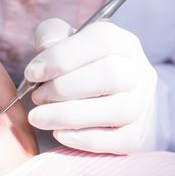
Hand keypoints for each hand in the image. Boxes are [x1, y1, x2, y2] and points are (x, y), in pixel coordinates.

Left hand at [24, 18, 157, 153]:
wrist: (99, 101)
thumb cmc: (74, 68)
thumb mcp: (61, 43)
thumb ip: (51, 36)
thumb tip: (47, 48)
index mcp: (122, 42)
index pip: (101, 40)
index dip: (62, 57)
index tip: (32, 73)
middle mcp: (139, 71)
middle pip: (110, 74)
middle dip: (63, 88)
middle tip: (36, 97)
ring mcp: (142, 104)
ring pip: (117, 110)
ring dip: (68, 115)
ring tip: (38, 118)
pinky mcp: (137, 134)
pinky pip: (117, 140)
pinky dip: (83, 138)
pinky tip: (58, 133)